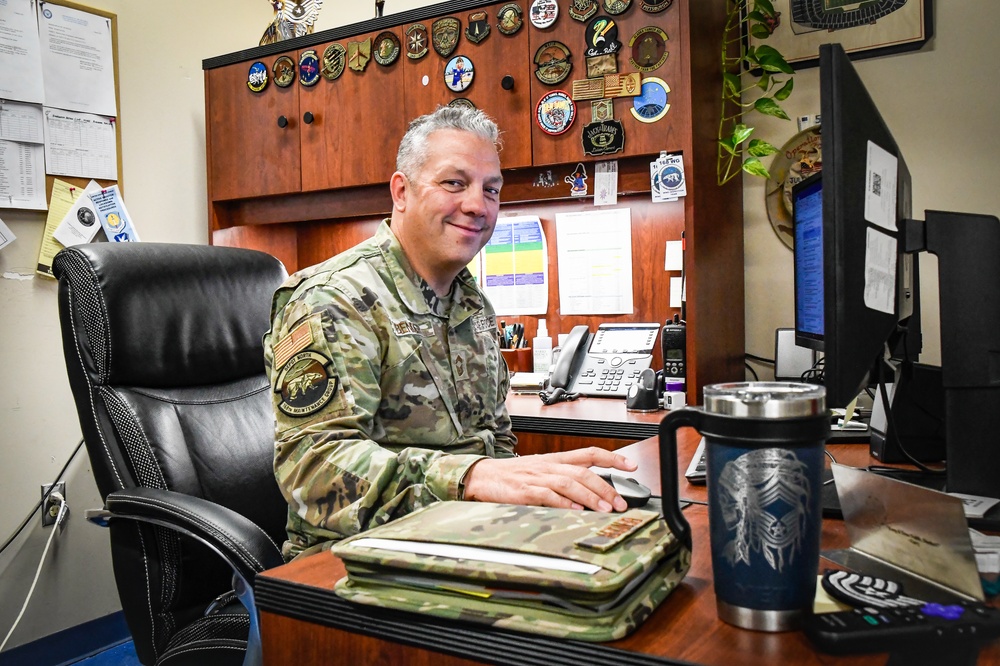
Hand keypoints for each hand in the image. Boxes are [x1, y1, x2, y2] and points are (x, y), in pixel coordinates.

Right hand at [462, 447, 637, 512]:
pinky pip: (546, 495)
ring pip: (569, 482)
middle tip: (620, 503)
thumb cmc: (513, 477)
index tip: (632, 466)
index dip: (612, 459)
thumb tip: (591, 493)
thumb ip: (564, 479)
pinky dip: (562, 502)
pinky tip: (574, 510)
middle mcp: (549, 466)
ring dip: (589, 496)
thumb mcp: (541, 472)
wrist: (482, 476)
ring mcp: (536, 477)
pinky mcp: (523, 491)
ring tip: (604, 509)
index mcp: (555, 460)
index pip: (590, 453)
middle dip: (605, 487)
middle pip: (583, 471)